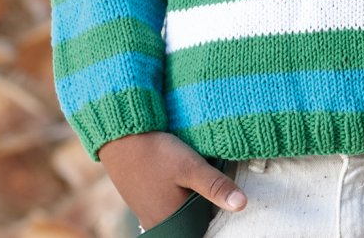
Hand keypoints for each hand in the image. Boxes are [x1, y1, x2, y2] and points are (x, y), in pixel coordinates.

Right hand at [98, 131, 245, 229]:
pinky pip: (169, 203)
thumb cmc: (156, 153)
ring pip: (181, 209)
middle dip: (203, 203)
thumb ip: (215, 186)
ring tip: (196, 179)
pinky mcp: (145, 199)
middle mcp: (159, 222)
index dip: (214, 209)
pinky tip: (180, 179)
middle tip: (208, 181)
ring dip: (191, 197)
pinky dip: (178, 193)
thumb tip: (242, 204)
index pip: (203, 225)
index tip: (222, 193)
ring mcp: (150, 212)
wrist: (122, 138)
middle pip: (192, 218)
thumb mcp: (190, 167)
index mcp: (172, 222)